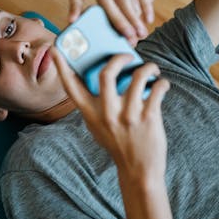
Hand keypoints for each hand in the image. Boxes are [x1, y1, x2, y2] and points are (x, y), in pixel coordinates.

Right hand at [51, 48, 170, 181]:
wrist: (138, 170)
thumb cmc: (117, 143)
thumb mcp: (97, 127)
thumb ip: (95, 106)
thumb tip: (103, 75)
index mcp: (90, 113)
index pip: (71, 86)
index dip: (61, 66)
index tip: (56, 48)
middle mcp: (107, 112)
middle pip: (106, 73)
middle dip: (119, 58)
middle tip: (127, 56)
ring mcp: (128, 115)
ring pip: (138, 76)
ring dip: (148, 67)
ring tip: (151, 69)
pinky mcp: (148, 117)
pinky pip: (158, 89)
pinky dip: (162, 83)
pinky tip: (162, 84)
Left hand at [68, 0, 181, 44]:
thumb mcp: (129, 1)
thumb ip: (120, 16)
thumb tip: (120, 44)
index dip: (73, 5)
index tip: (73, 21)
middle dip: (115, 20)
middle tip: (126, 38)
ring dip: (132, 17)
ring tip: (141, 33)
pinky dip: (144, 5)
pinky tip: (148, 19)